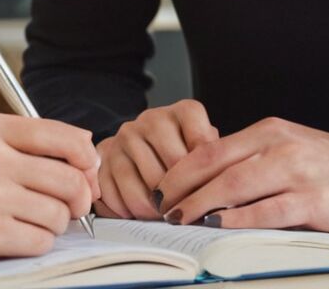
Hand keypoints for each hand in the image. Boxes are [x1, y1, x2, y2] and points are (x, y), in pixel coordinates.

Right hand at [0, 112, 100, 268]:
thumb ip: (26, 140)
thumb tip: (86, 148)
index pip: (64, 136)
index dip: (86, 158)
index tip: (87, 171)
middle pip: (71, 178)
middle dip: (77, 199)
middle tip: (66, 207)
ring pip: (59, 214)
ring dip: (52, 224)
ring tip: (26, 220)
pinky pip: (41, 242)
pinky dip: (34, 244)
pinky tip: (12, 236)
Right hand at [95, 100, 217, 219]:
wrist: (136, 145)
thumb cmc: (180, 153)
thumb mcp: (204, 150)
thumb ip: (215, 162)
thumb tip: (223, 191)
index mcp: (184, 112)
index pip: (204, 144)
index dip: (209, 176)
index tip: (210, 194)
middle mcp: (152, 118)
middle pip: (175, 166)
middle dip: (184, 197)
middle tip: (189, 213)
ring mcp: (126, 135)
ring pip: (149, 184)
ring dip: (159, 210)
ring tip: (166, 216)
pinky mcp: (105, 156)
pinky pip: (119, 193)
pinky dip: (131, 210)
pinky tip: (141, 212)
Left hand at [154, 117, 328, 230]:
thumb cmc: (316, 161)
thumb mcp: (278, 146)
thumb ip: (245, 157)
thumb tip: (198, 179)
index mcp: (265, 131)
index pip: (211, 148)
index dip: (180, 169)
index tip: (160, 187)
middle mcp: (277, 146)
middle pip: (217, 167)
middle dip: (184, 189)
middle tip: (162, 208)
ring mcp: (295, 172)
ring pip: (237, 187)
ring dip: (204, 205)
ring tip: (182, 219)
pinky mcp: (314, 201)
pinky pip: (268, 211)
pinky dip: (240, 219)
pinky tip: (220, 227)